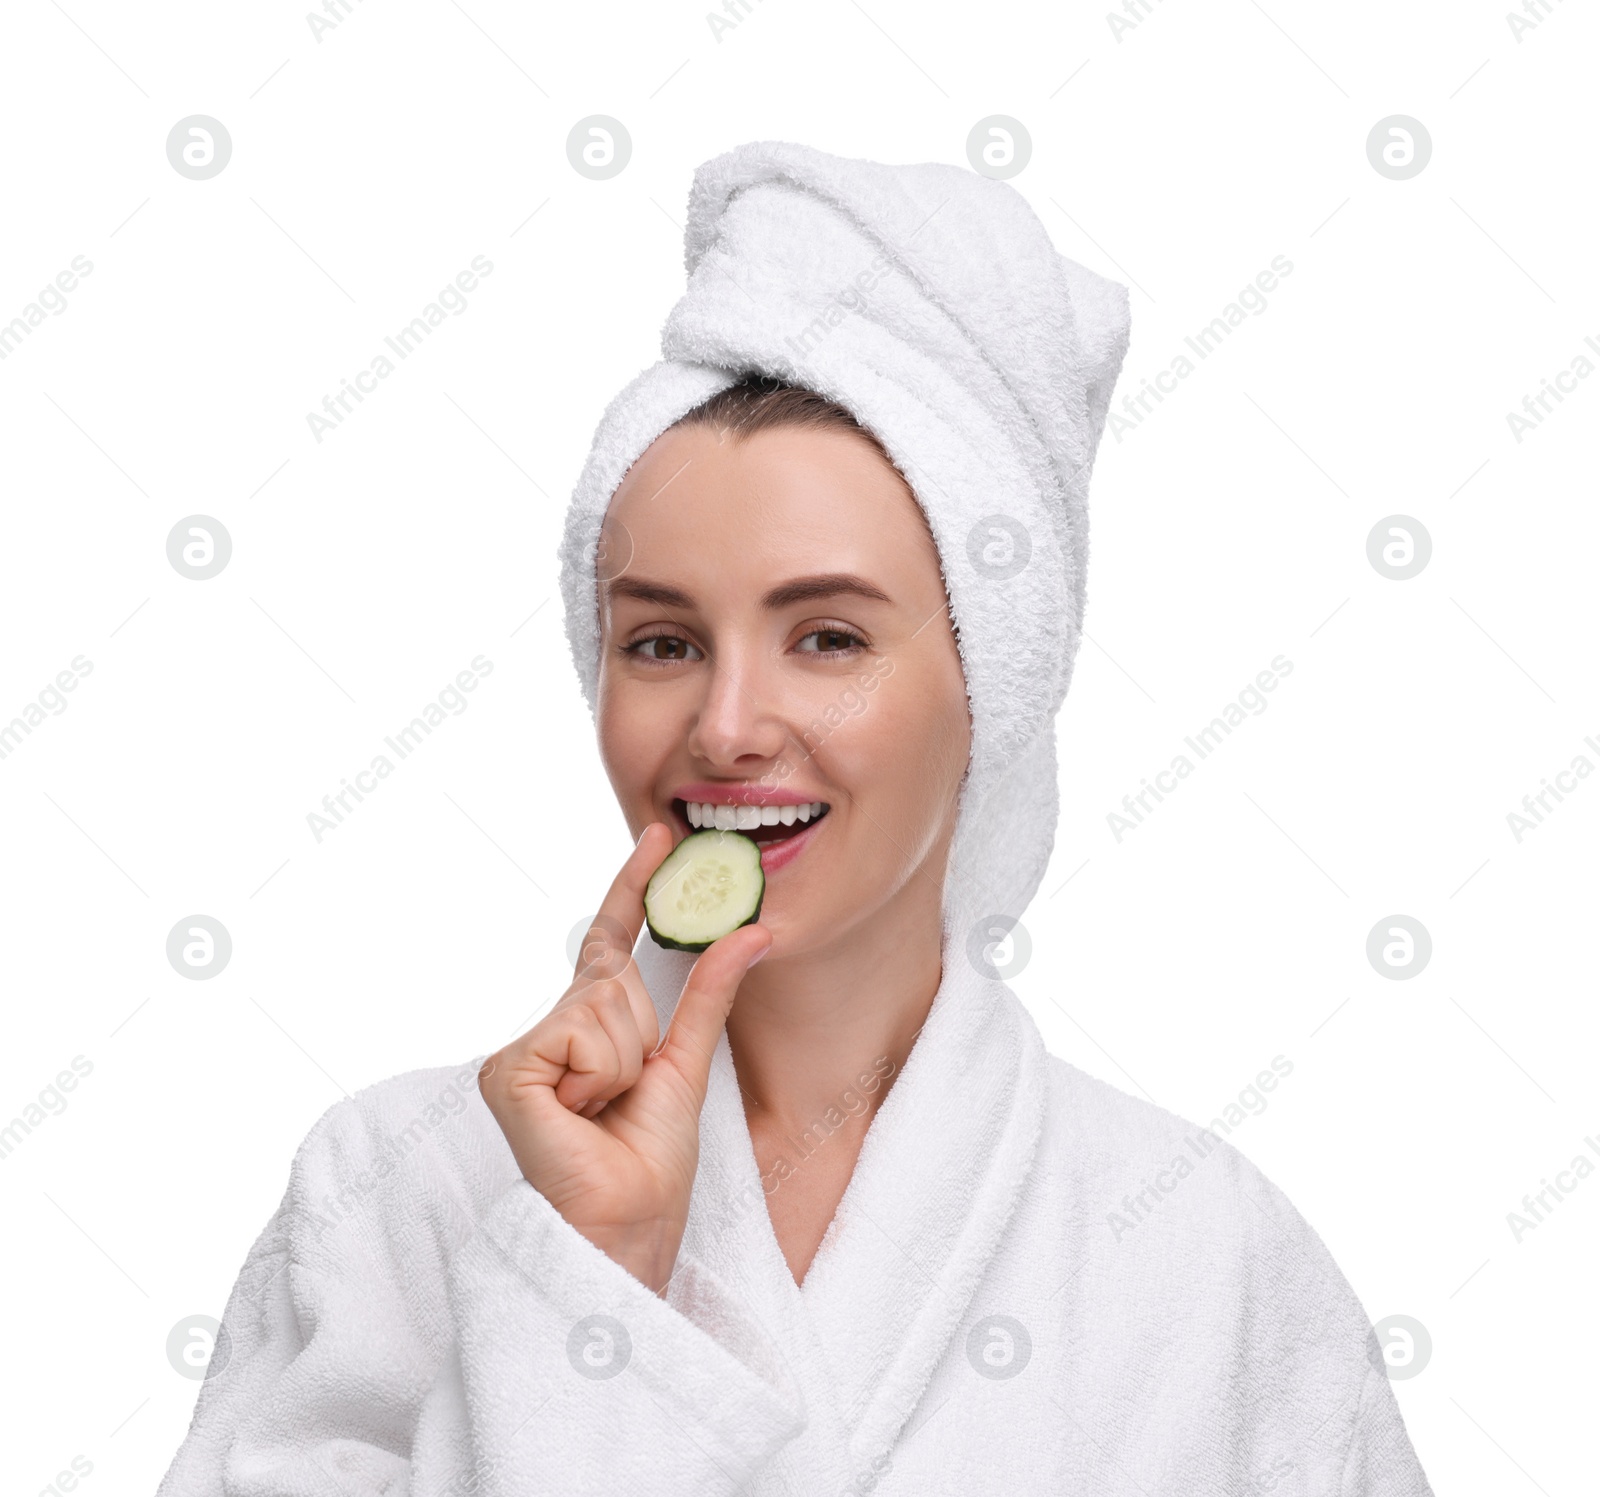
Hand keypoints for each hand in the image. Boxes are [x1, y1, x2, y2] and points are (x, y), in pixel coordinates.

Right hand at [478, 822, 770, 1293]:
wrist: (629, 1229)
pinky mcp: (508, 1072)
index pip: (611, 941)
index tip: (657, 834)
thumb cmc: (650, 1167)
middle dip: (642, 1036)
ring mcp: (521, 1052)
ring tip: (603, 1113)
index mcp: (589, 1029)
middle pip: (615, 976)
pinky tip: (578, 1116)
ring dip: (624, 1063)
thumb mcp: (689, 1066)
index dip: (633, 886)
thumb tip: (753, 929)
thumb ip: (710, 994)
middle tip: (626, 1098)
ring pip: (603, 1003)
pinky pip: (581, 1035)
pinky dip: (599, 1076)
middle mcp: (549, 1032)